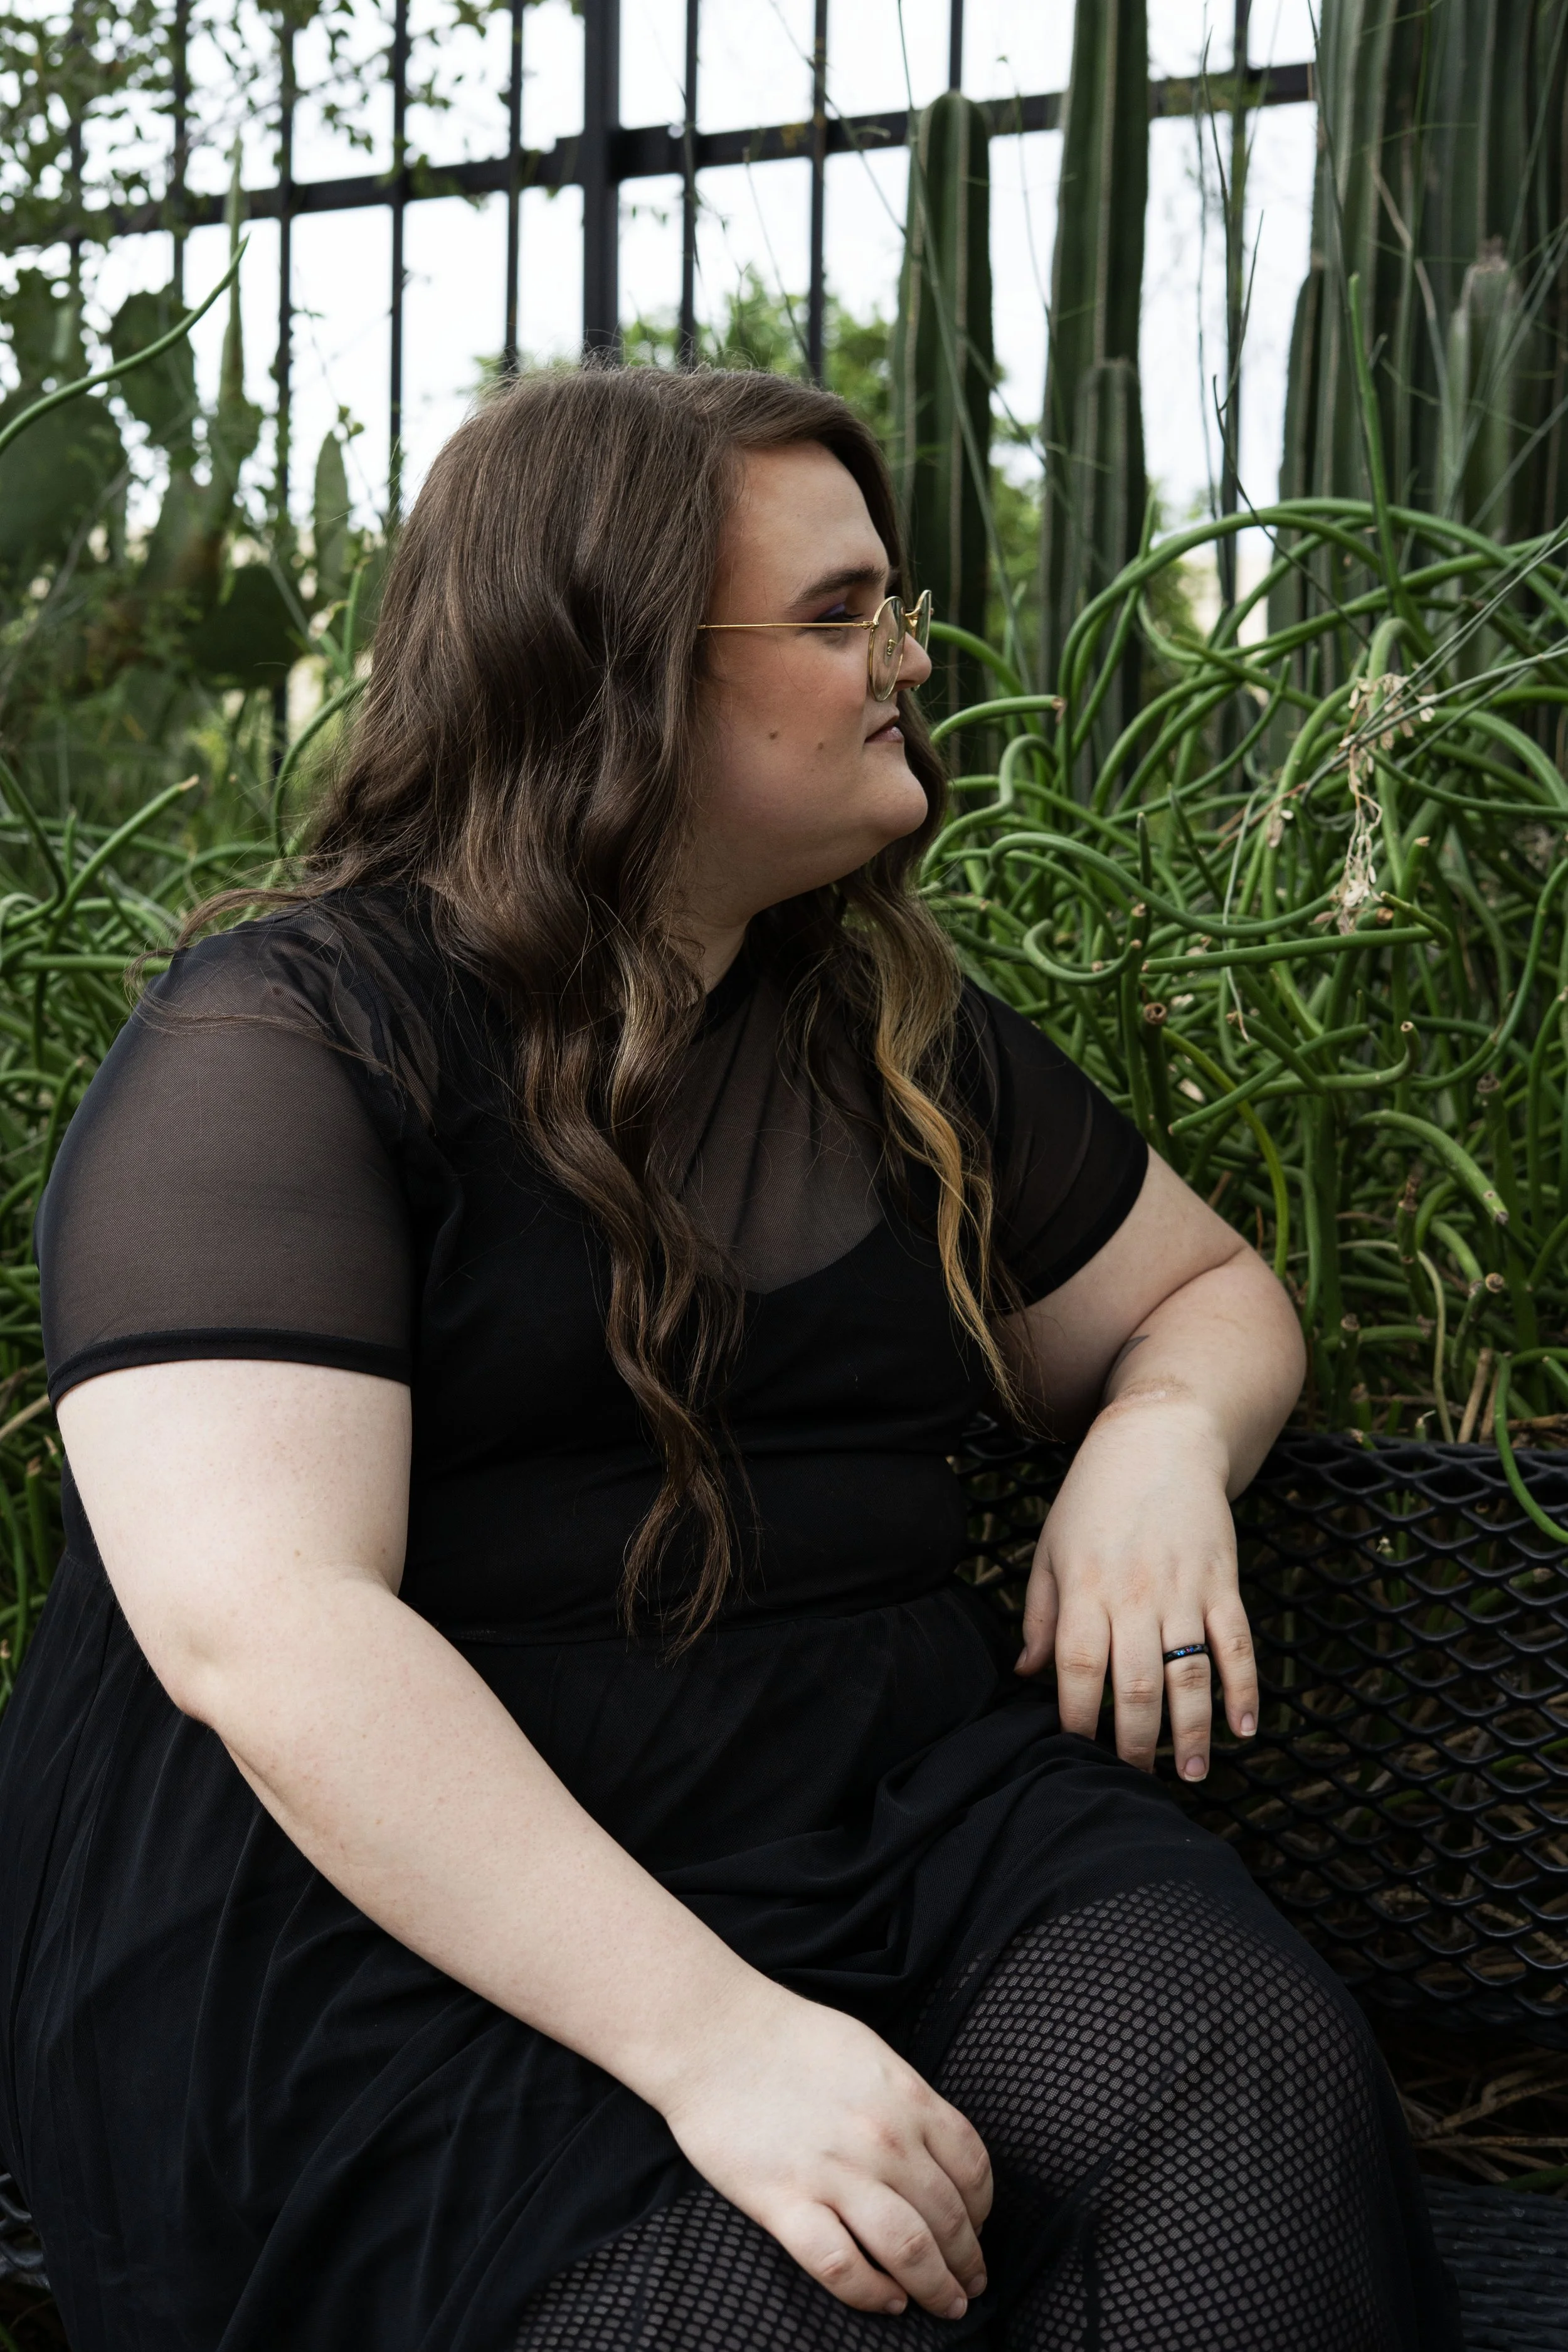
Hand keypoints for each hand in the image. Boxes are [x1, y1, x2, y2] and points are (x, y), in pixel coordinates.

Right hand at [656, 1976, 991, 2319]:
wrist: (712, 2033)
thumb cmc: (788, 2037)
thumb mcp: (868, 2051)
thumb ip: (907, 2100)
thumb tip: (935, 2151)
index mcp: (905, 2097)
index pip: (972, 2168)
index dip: (984, 2209)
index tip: (979, 2229)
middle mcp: (881, 2139)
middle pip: (948, 2218)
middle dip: (968, 2260)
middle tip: (972, 2283)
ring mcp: (834, 2173)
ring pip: (908, 2250)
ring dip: (936, 2286)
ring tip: (946, 2304)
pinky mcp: (784, 2201)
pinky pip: (842, 2265)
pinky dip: (873, 2293)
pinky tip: (888, 2302)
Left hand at [1014, 1392, 1257, 1778]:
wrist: (1159, 1439)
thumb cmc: (1094, 1497)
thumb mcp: (1050, 1547)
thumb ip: (1039, 1614)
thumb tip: (1023, 1674)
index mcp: (1085, 1588)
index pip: (1079, 1668)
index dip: (1077, 1718)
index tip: (1074, 1754)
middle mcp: (1136, 1594)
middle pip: (1137, 1684)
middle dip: (1135, 1743)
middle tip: (1132, 1782)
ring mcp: (1185, 1589)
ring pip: (1190, 1674)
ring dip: (1192, 1731)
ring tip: (1189, 1774)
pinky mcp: (1223, 1581)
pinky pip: (1237, 1645)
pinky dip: (1244, 1689)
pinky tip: (1242, 1730)